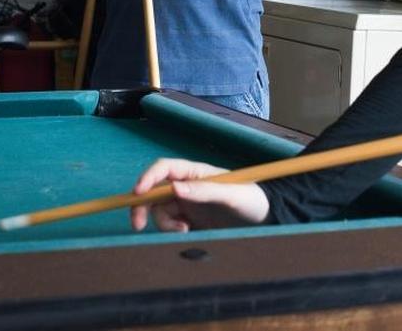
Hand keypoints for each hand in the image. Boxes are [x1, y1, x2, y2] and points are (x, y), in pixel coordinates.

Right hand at [129, 158, 270, 232]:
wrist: (264, 220)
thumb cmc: (253, 200)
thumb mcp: (232, 195)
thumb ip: (206, 191)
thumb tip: (175, 188)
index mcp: (196, 172)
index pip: (165, 169)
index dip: (148, 178)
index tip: (138, 193)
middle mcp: (188, 185)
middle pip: (154, 191)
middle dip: (142, 206)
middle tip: (138, 225)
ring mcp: (188, 203)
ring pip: (160, 211)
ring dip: (164, 223)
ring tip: (185, 230)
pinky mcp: (189, 219)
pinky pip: (170, 224)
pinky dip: (171, 230)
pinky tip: (187, 232)